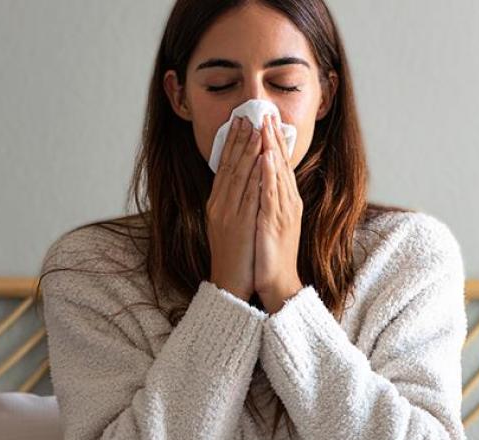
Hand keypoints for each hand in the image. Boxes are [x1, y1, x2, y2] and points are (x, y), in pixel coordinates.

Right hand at [205, 116, 262, 301]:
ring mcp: (229, 213)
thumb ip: (232, 204)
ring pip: (239, 176)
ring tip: (255, 129)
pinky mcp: (240, 223)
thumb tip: (241, 184)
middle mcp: (220, 205)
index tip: (238, 124)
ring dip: (248, 151)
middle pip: (229, 166)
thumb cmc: (233, 257)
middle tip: (246, 116)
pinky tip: (261, 160)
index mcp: (217, 205)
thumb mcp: (228, 226)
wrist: (229, 283)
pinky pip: (249, 194)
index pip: (224, 168)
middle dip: (239, 140)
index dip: (231, 144)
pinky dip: (255, 175)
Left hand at [253, 112, 304, 313]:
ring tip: (265, 126)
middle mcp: (288, 202)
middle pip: (281, 164)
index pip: (280, 166)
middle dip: (273, 137)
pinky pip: (271, 193)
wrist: (278, 282)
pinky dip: (268, 173)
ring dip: (271, 148)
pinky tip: (265, 157)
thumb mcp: (271, 221)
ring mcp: (283, 211)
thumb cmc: (272, 254)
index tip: (267, 120)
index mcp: (286, 201)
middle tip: (266, 112)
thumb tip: (262, 183)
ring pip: (277, 174)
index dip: (274, 142)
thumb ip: (269, 201)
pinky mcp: (275, 222)